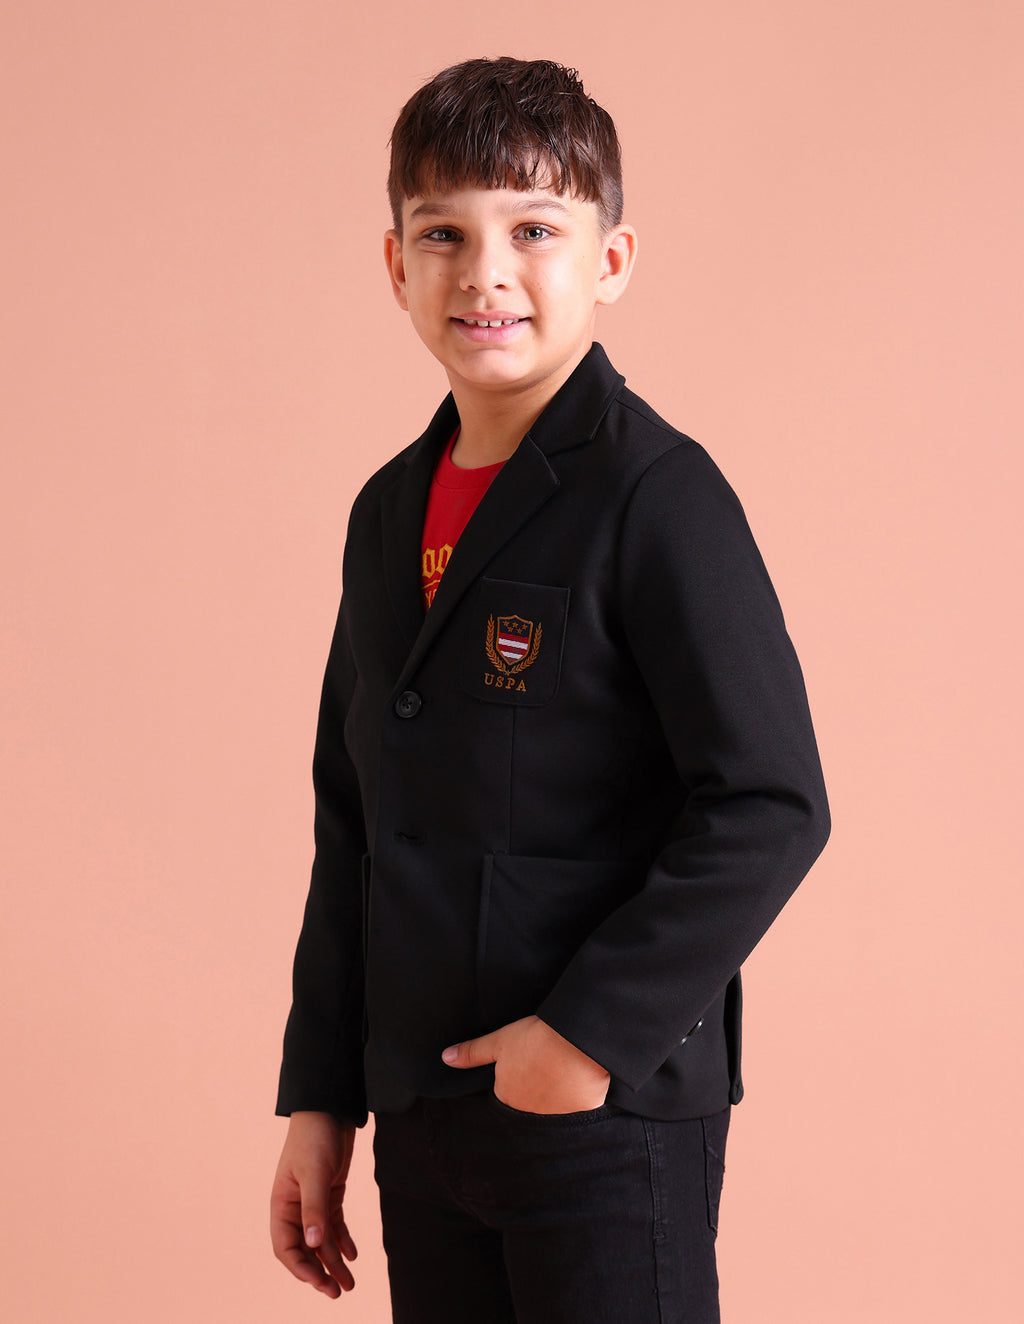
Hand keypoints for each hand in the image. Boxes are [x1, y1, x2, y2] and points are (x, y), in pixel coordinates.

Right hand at [270, 1111, 357, 1298]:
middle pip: (305, 1249)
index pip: (286, 1247)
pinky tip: (353, 1255)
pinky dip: (342, 1240)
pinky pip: (334, 1224)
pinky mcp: (330, 1192)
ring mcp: (313, 1200)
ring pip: (322, 1240)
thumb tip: (312, 1245)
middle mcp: (295, 1206)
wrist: (330, 1107)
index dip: (300, 1268)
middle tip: (338, 1292)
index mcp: (282, 1204)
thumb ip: (314, 1208)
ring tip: (350, 1284)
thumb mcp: (315, 1173)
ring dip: (334, 1262)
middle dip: (320, 1272)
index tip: (319, 1282)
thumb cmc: (315, 1137)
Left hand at [442, 1015, 609, 1113]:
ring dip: (556, 1096)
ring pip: (553, 1109)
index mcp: (507, 1097)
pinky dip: (578, 1099)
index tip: (527, 1063)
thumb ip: (472, 1053)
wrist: (576, 1041)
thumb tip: (445, 1058)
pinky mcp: (580, 1115)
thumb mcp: (499, 1041)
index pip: (507, 1094)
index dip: (517, 1077)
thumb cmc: (536, 1038)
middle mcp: (528, 1114)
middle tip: (546, 1066)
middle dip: (535, 1090)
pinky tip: (581, 1081)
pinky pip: (576, 1111)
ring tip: (563, 1071)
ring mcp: (556, 1117)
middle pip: (529, 1104)